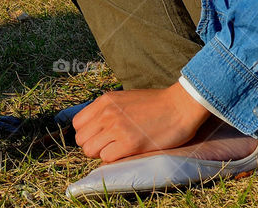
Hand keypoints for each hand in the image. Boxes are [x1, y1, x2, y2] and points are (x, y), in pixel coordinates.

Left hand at [72, 82, 213, 161]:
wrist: (179, 106)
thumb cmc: (155, 104)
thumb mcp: (124, 98)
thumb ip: (106, 109)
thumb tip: (93, 126)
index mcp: (105, 101)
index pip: (77, 124)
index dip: (87, 133)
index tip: (99, 135)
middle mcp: (107, 114)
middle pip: (81, 139)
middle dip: (92, 145)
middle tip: (108, 144)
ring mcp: (117, 128)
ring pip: (90, 150)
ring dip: (102, 153)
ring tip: (117, 148)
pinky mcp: (130, 143)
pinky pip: (106, 158)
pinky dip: (114, 158)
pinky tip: (127, 151)